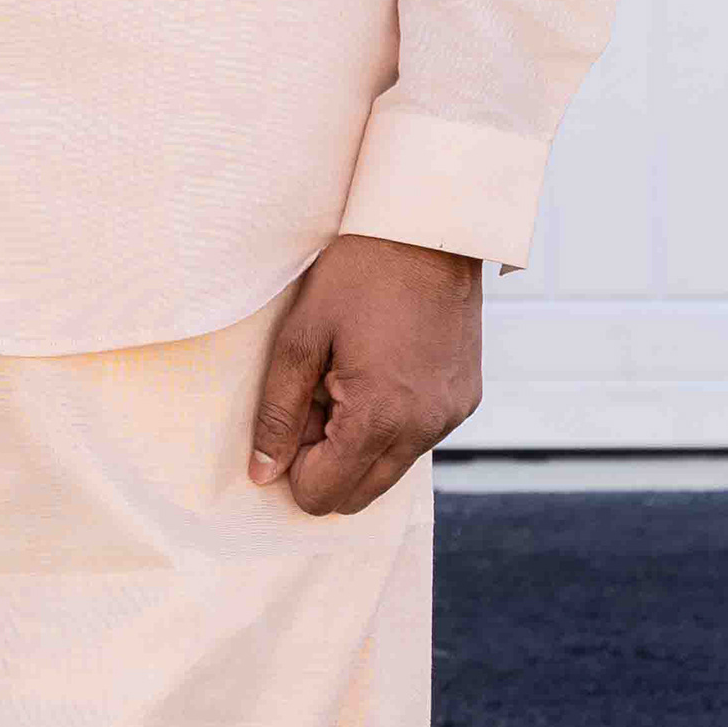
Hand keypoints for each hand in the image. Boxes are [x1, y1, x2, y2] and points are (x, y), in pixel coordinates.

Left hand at [248, 238, 481, 519]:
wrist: (429, 231)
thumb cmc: (359, 273)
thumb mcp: (301, 337)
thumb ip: (278, 413)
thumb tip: (262, 472)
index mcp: (379, 418)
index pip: (324, 494)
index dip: (295, 464)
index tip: (295, 414)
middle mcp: (423, 429)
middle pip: (358, 495)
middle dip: (327, 462)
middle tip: (318, 398)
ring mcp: (450, 417)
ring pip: (389, 470)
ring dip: (360, 442)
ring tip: (351, 376)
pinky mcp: (465, 401)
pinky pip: (418, 439)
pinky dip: (393, 422)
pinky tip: (384, 368)